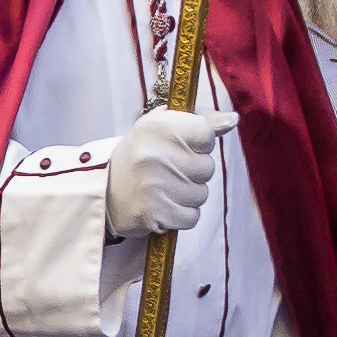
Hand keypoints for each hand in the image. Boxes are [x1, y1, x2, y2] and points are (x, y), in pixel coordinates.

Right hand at [105, 105, 239, 240]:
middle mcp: (154, 154)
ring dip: (188, 194)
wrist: (104, 193)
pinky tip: (164, 205)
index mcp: (157, 126)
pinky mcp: (156, 213)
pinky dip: (182, 215)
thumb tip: (232, 119)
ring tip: (164, 188)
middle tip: (169, 171)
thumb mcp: (161, 126)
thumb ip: (200, 120)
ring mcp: (154, 185)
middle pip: (207, 167)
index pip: (206, 134)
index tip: (182, 147)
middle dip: (194, 172)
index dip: (200, 144)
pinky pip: (192, 217)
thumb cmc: (140, 154)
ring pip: (202, 194)